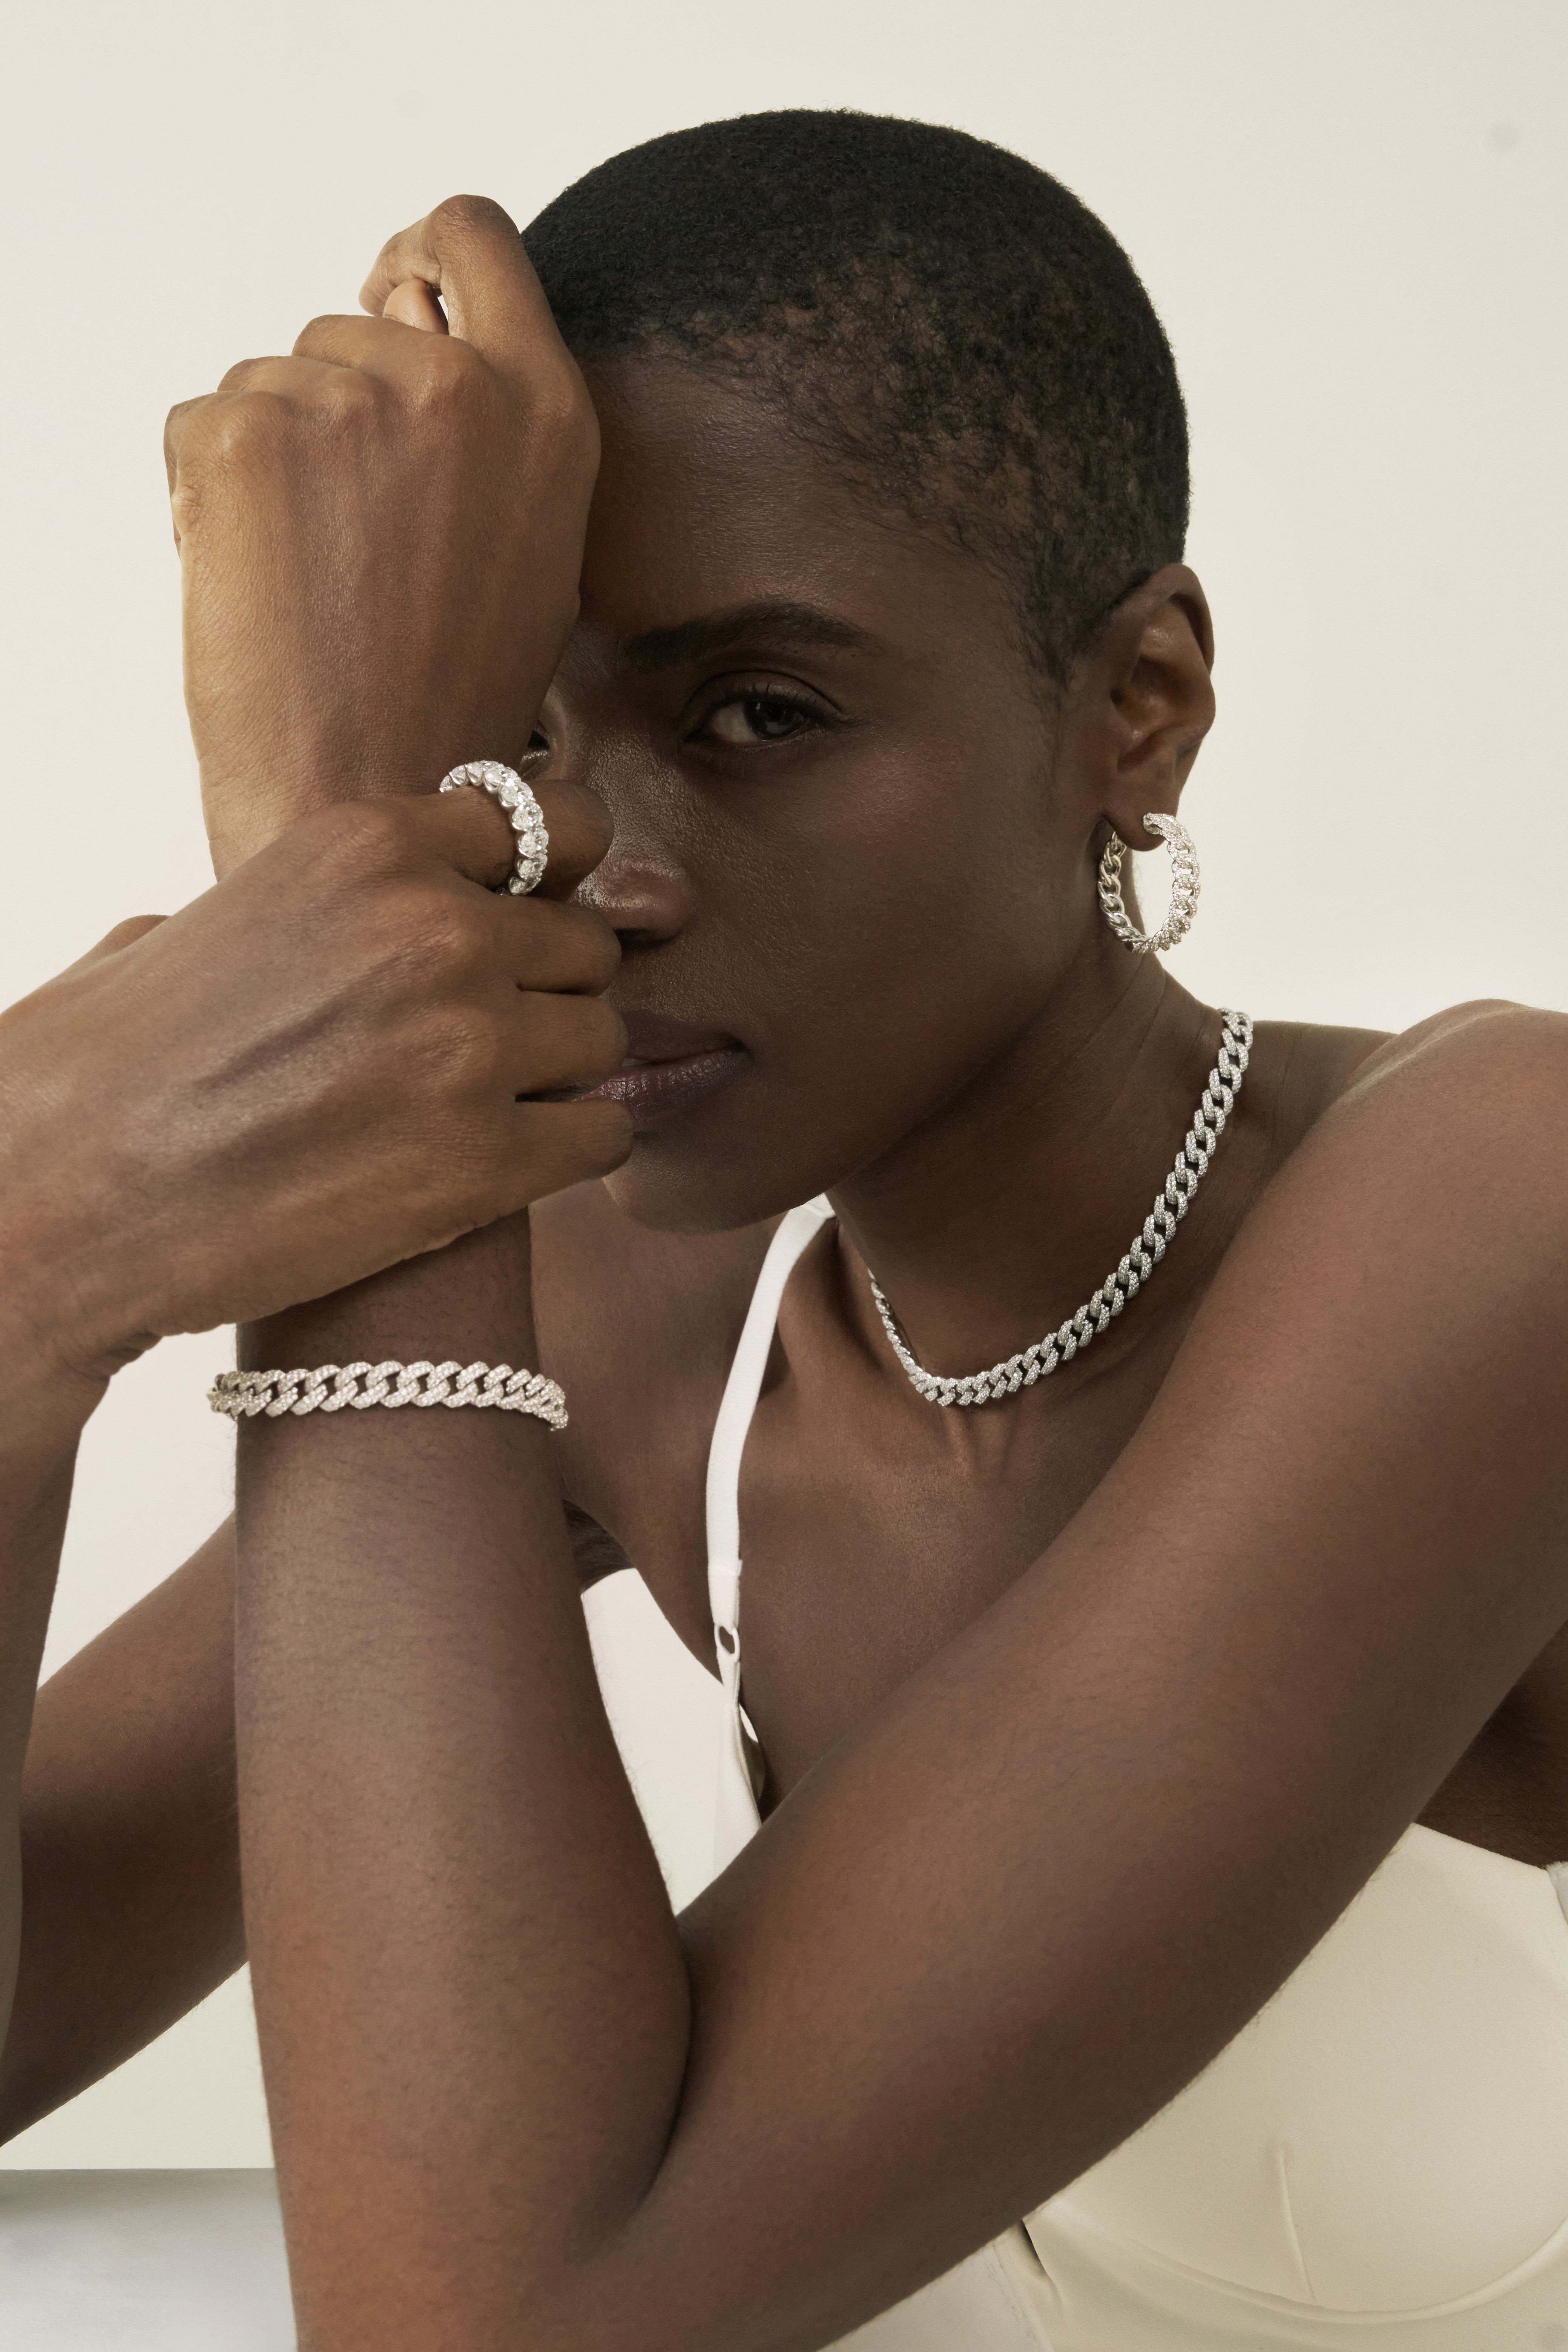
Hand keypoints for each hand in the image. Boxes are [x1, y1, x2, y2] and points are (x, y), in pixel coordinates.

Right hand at [0, 790, 628, 1386]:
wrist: (62, 1201)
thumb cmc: (103, 1071)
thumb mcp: (194, 924)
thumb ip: (295, 902)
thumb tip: (316, 921)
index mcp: (366, 844)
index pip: (546, 824)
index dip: (548, 880)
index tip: (530, 919)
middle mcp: (434, 929)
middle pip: (583, 942)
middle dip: (548, 988)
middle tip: (493, 1039)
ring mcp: (468, 1045)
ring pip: (602, 1038)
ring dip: (561, 1072)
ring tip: (490, 1106)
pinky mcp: (483, 1163)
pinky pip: (602, 1134)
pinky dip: (573, 1147)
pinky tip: (515, 1160)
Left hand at [165, 196, 597, 877]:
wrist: (375, 790)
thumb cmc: (453, 696)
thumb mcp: (531, 545)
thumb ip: (487, 426)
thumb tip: (404, 313)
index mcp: (546, 408)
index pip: (469, 235)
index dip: (418, 255)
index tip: (388, 294)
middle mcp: (454, 382)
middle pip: (355, 321)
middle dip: (339, 405)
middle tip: (357, 535)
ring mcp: (347, 400)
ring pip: (275, 378)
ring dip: (277, 456)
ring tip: (318, 573)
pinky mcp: (245, 434)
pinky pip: (205, 421)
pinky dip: (213, 490)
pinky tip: (263, 575)